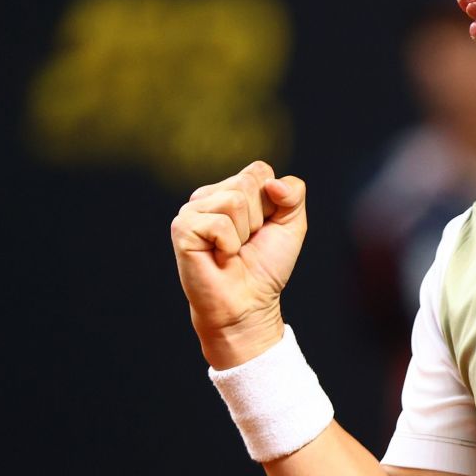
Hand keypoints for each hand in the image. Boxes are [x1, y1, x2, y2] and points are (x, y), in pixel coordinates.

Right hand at [170, 160, 306, 368]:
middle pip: (247, 183)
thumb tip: (273, 183)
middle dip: (259, 219)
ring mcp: (192, 210)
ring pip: (234, 200)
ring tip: (232, 251)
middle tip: (246, 243)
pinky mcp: (182, 228)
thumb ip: (293, 193)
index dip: (273, 202)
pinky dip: (229, 245)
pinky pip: (219, 223)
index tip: (264, 228)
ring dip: (243, 233)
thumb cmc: (266, 267)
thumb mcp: (292, 225)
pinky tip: (219, 257)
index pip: (259, 170)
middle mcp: (208, 195)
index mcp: (231, 190)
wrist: (249, 304)